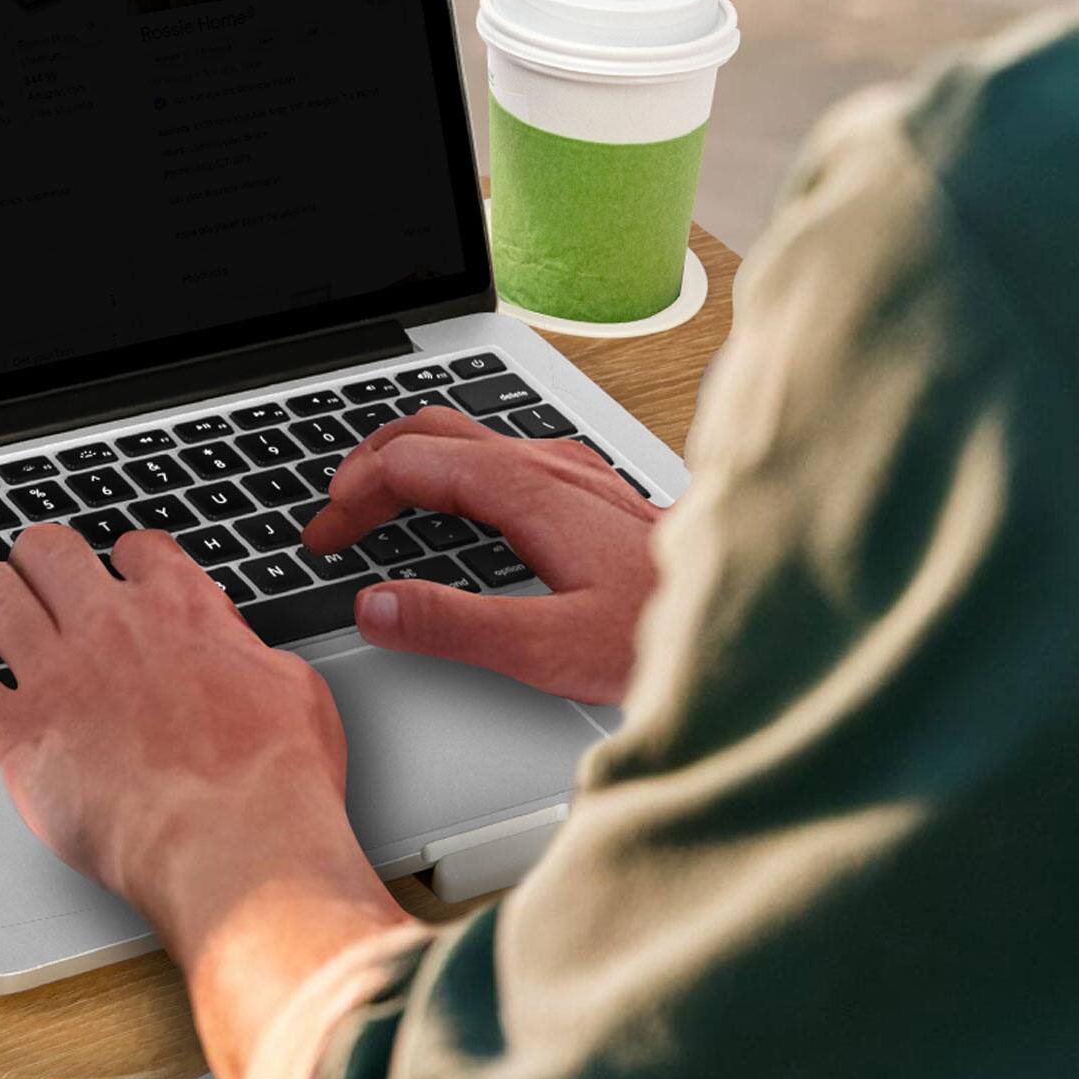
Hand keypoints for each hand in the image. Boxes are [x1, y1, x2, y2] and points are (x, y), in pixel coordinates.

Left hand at [0, 525, 401, 1066]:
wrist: (239, 850)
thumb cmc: (275, 787)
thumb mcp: (295, 693)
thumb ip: (249, 655)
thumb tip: (238, 652)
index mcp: (183, 611)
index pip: (136, 549)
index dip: (123, 565)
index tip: (119, 583)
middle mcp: (113, 626)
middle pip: (51, 548)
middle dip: (43, 563)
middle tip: (45, 591)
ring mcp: (60, 674)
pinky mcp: (19, 733)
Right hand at [305, 410, 668, 705]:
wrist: (756, 616)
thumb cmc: (666, 633)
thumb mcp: (548, 648)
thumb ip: (454, 626)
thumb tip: (374, 605)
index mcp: (526, 488)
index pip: (406, 463)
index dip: (350, 497)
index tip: (322, 540)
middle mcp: (548, 463)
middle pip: (429, 429)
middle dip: (367, 465)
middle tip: (333, 517)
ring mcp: (571, 468)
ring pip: (465, 436)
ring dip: (407, 462)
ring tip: (374, 506)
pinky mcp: (589, 487)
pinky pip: (497, 454)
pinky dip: (448, 472)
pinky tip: (453, 511)